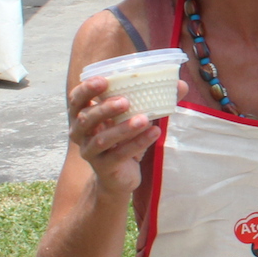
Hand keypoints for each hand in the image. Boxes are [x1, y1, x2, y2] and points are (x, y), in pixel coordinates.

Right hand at [67, 74, 174, 195]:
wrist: (121, 176)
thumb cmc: (125, 139)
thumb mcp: (135, 117)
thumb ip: (154, 100)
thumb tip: (180, 83)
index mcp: (83, 117)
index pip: (76, 100)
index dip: (86, 89)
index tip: (103, 80)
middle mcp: (81, 134)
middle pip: (86, 119)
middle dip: (104, 108)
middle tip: (125, 101)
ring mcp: (90, 152)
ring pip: (102, 139)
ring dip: (123, 128)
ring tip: (145, 119)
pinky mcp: (104, 168)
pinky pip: (119, 155)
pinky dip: (138, 143)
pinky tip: (155, 132)